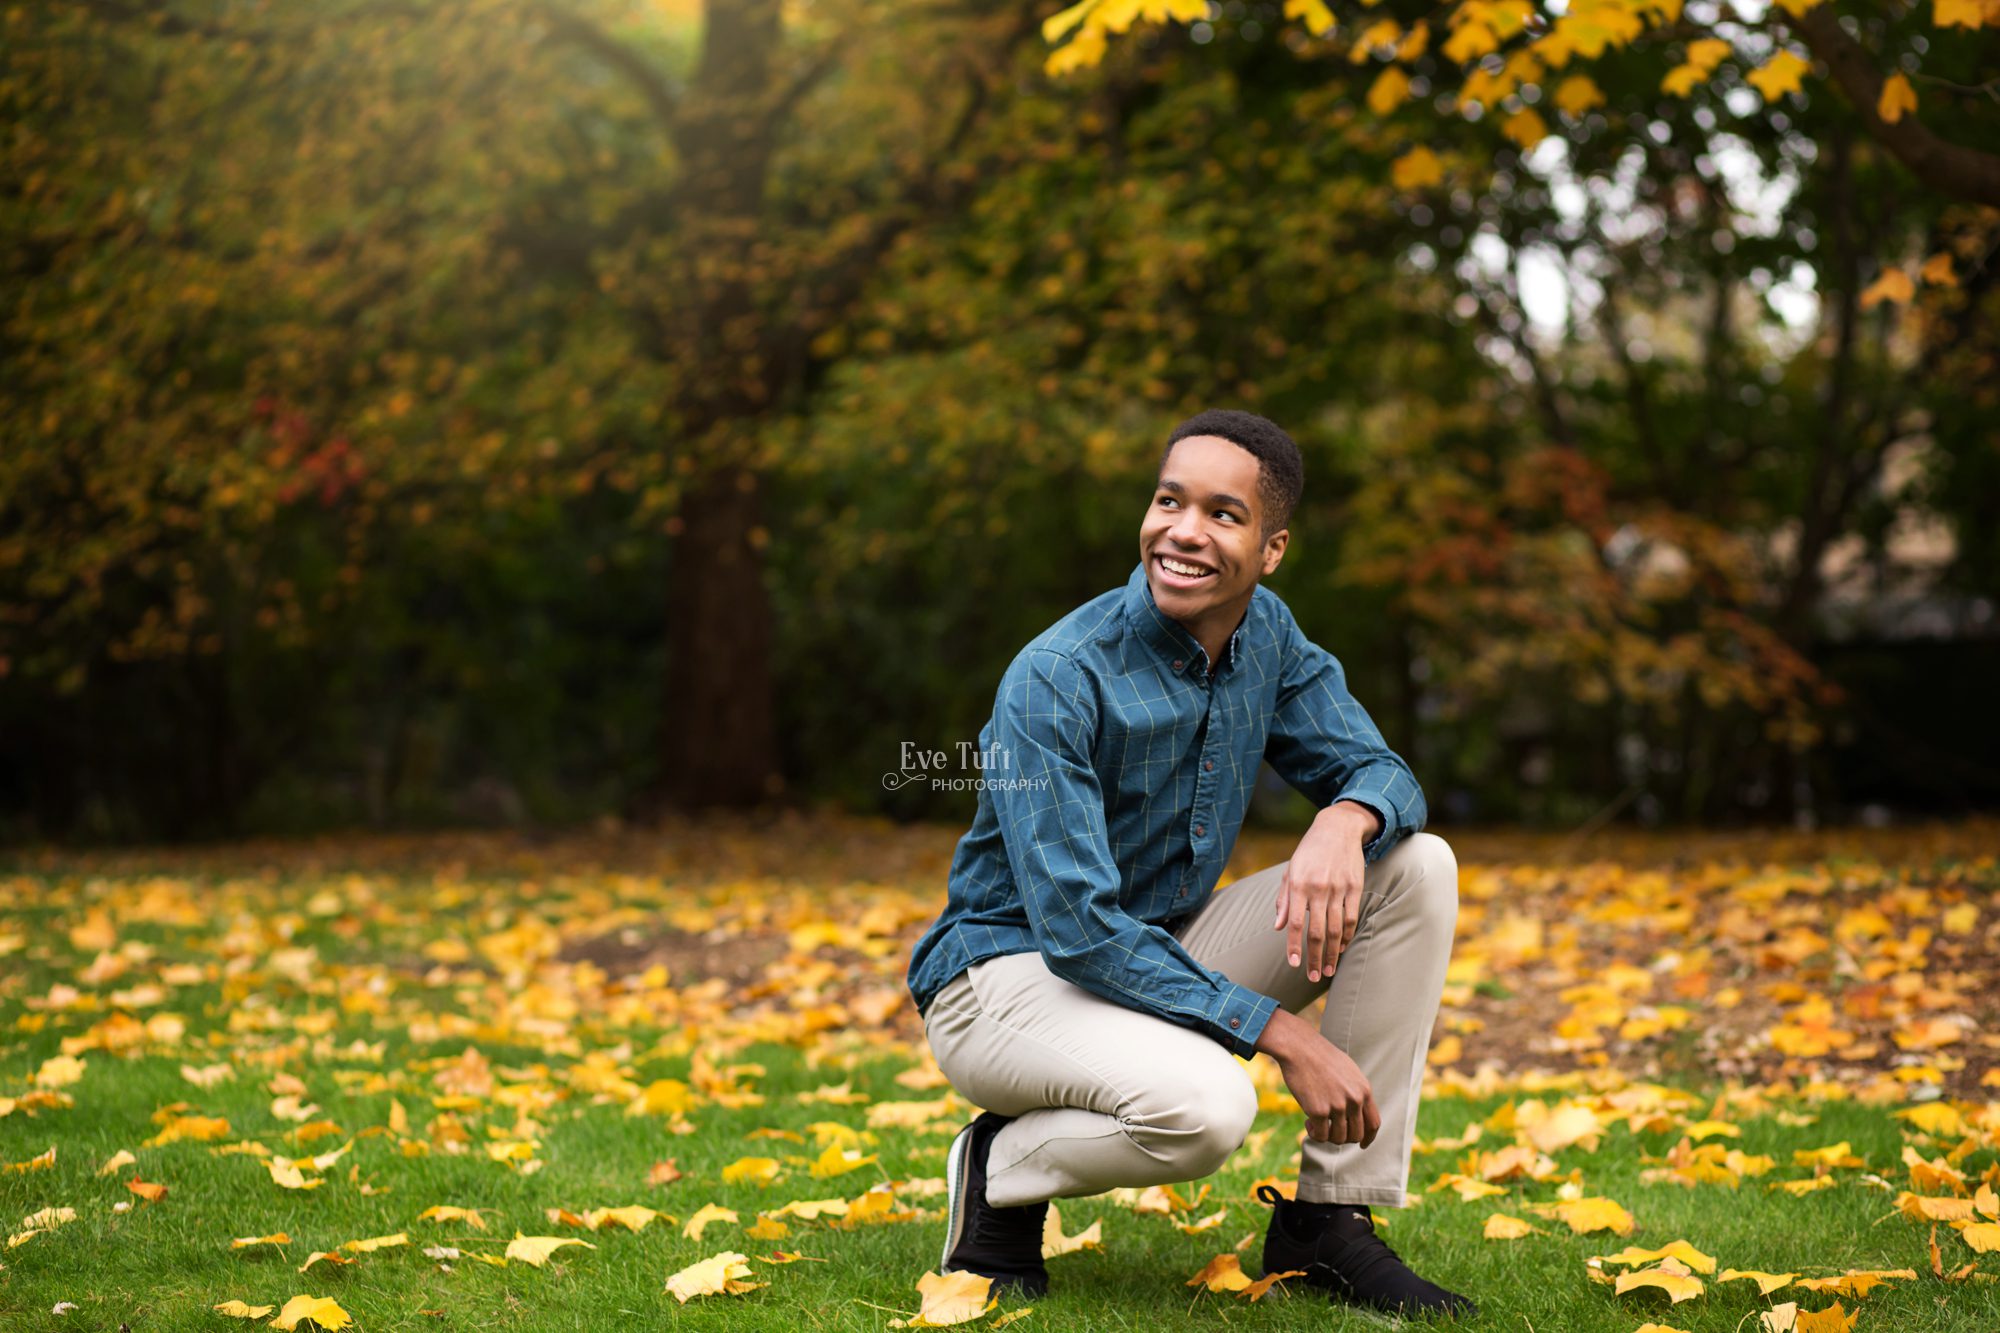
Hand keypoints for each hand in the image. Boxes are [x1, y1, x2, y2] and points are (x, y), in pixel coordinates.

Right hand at [1255, 1009, 1380, 1146]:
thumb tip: (1355, 1113)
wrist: (1299, 1047)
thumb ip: (1355, 1091)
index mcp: (1364, 1090)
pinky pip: (1321, 1136)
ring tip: (1316, 1124)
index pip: (1374, 1123)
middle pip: (1356, 1135)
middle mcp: (1354, 1100)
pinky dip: (1314, 1134)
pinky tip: (1307, 1123)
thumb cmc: (1320, 1056)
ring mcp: (1337, 1106)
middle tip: (1330, 1130)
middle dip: (1344, 1138)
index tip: (1362, 1144)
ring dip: (1327, 1136)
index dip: (1368, 1138)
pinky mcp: (1319, 1111)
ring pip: (1339, 1138)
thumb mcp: (1348, 1071)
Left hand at [1272, 802, 1376, 981]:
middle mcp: (1319, 888)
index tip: (1293, 964)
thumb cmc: (1309, 852)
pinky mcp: (1355, 887)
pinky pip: (1351, 918)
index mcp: (1299, 885)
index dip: (1294, 946)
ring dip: (1332, 953)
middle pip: (1317, 931)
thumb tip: (1279, 927)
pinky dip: (1347, 936)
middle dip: (1314, 957)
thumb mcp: (1290, 871)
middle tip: (1313, 977)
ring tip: (1328, 969)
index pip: (1296, 923)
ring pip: (1336, 929)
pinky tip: (1341, 948)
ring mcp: (1339, 888)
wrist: (1337, 828)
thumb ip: (1284, 900)